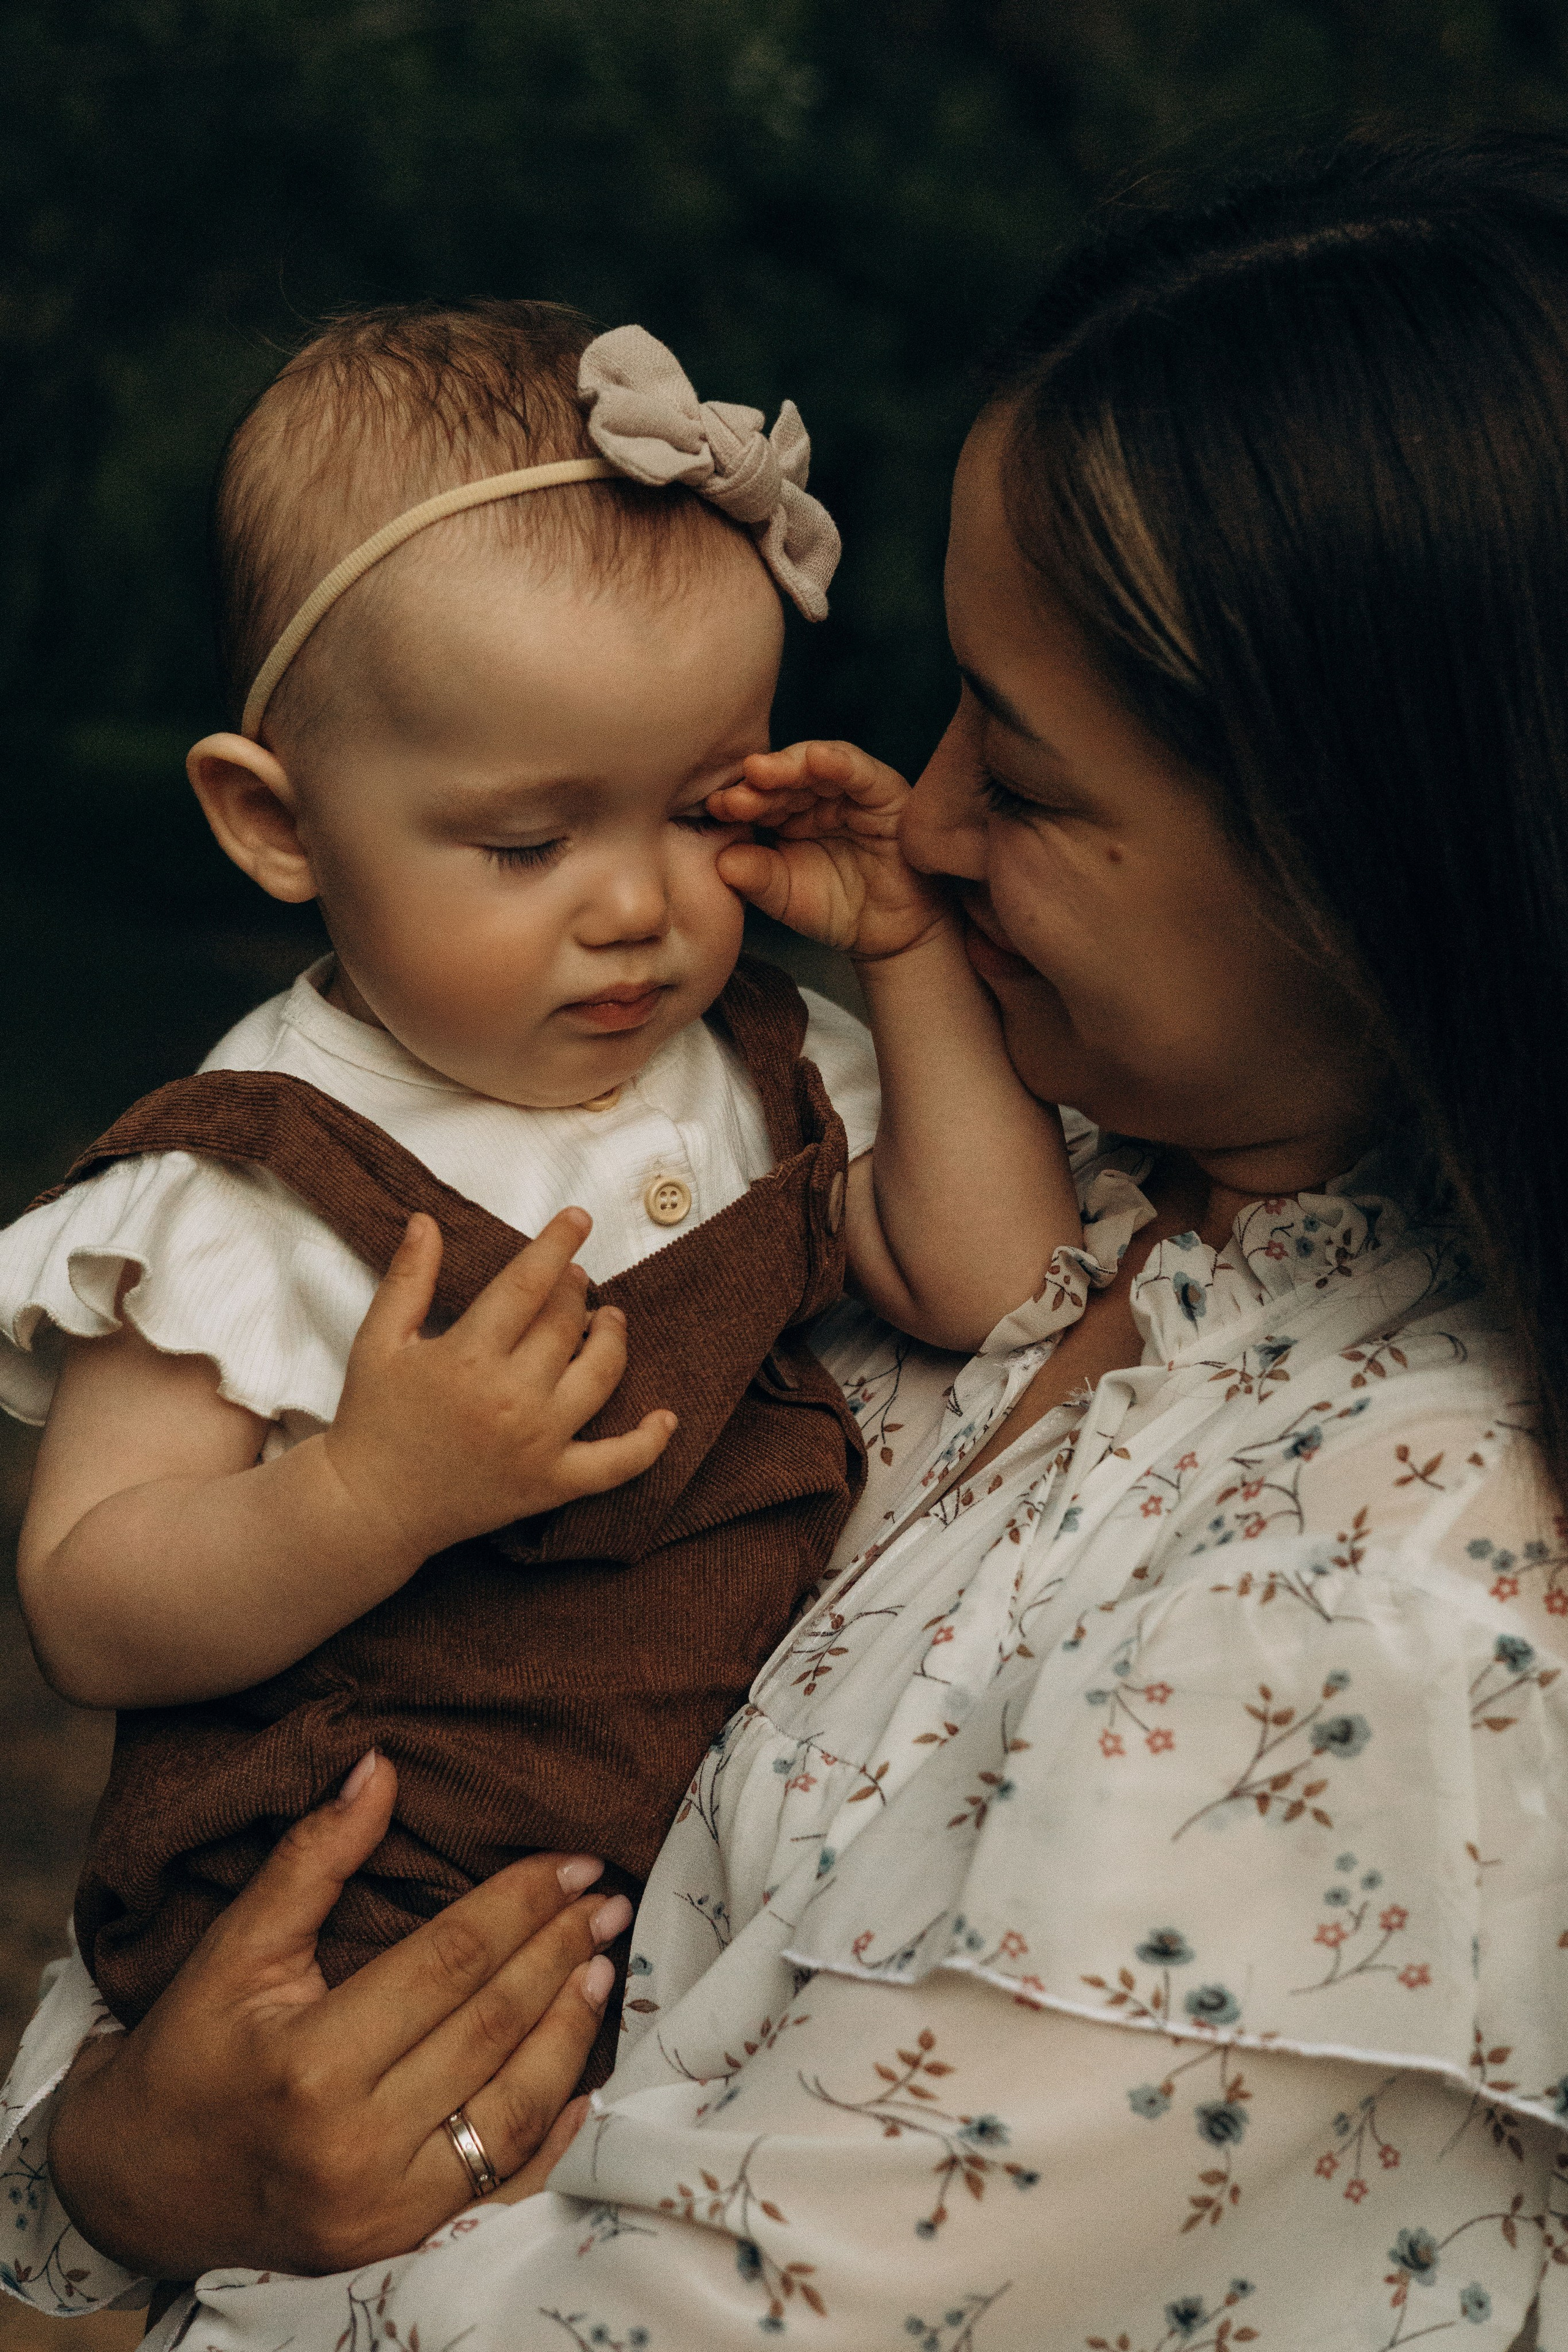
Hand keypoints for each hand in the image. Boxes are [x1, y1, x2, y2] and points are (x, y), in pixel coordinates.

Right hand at [48, 1753, 629, 2277]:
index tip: (571, 1861)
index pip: (448, 1962)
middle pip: (489, 2026)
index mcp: (311, 2062)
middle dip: (557, 1952)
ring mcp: (382, 2207)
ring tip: (602, 1964)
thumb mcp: (235, 1946)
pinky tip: (588, 2079)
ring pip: (511, 2106)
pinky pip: (503, 2185)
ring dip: (570, 2030)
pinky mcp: (398, 2245)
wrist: (136, 2184)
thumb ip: (312, 1857)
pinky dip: (555, 2133)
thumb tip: (380, 1766)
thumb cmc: (188, 2051)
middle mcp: (353, 2142)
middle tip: (605, 1898)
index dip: (517, 1904)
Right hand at [324, 1207, 675, 1565]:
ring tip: (609, 1320)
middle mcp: (511, 1398)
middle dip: (576, 1290)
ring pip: (601, 1376)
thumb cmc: (373, 1420)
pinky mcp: (551, 1484)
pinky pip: (616, 1464)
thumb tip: (428, 1221)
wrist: (370, 1508)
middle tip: (573, 1280)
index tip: (577, 1218)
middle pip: (567, 1324)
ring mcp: (538, 1444)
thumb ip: (408, 1279)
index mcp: (467, 1357)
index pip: (527, 1284)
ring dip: (614, 1339)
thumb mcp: (378, 1342)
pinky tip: (666, 1418)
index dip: (557, 1245)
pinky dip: (648, 1443)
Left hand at [709, 738, 950, 962]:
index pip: (759, 797)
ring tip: (759, 771)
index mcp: (788, 815)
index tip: (714, 809)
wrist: (890, 935)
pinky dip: (840, 763)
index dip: (738, 801)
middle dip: (757, 784)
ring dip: (788, 766)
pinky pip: (861, 772)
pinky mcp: (885, 793)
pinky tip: (817, 759)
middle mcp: (817, 797)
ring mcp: (850, 792)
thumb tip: (721, 861)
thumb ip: (755, 878)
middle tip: (733, 796)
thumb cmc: (836, 909)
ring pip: (817, 765)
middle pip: (783, 776)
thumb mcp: (785, 897)